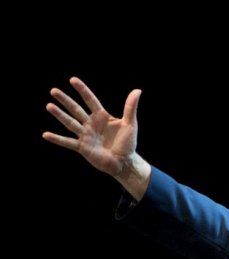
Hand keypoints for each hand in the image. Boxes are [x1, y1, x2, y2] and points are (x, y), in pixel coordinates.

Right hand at [43, 77, 150, 199]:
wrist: (125, 163)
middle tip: (53, 91)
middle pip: (76, 109)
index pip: (90, 100)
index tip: (73, 80)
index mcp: (102, 117)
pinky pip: (68, 142)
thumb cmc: (128, 144)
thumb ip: (130, 107)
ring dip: (59, 115)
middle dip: (65, 100)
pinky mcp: (83, 148)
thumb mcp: (130, 124)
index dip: (82, 90)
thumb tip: (137, 90)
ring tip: (49, 106)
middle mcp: (91, 124)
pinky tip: (45, 135)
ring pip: (70, 123)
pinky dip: (57, 139)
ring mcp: (85, 135)